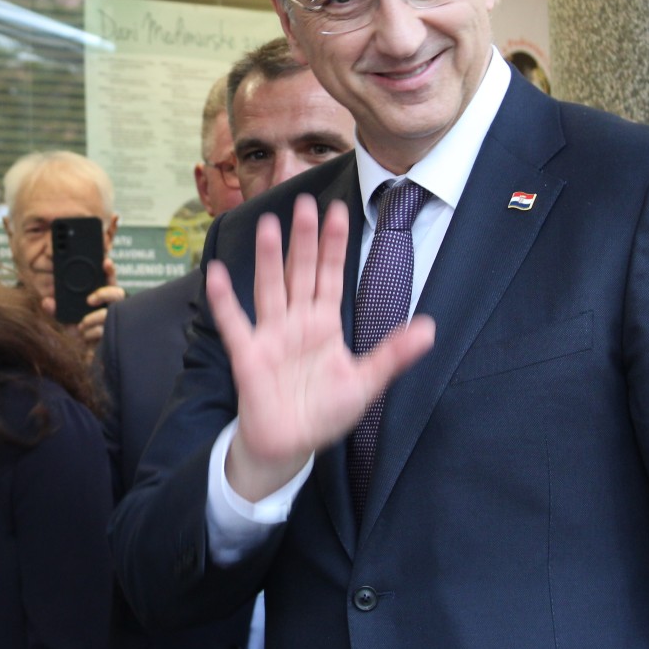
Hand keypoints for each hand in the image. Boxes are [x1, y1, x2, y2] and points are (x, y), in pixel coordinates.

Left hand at [40, 259, 124, 356]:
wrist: (84, 357)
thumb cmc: (79, 333)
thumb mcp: (66, 320)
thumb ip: (56, 309)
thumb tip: (47, 301)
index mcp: (102, 297)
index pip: (109, 279)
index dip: (109, 269)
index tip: (105, 262)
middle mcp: (112, 306)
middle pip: (118, 293)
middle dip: (104, 293)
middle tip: (89, 300)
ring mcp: (116, 320)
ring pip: (110, 312)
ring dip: (94, 318)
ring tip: (82, 325)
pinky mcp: (116, 333)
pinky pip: (107, 329)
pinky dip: (93, 332)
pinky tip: (86, 335)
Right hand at [208, 194, 434, 502]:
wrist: (289, 446)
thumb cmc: (324, 413)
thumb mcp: (365, 383)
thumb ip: (393, 355)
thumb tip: (430, 329)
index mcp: (324, 324)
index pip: (331, 275)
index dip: (334, 245)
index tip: (339, 211)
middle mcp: (296, 321)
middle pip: (300, 272)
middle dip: (303, 239)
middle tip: (304, 202)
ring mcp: (270, 335)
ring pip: (270, 287)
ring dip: (269, 257)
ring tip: (269, 223)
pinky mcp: (248, 354)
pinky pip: (234, 323)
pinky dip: (225, 300)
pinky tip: (217, 273)